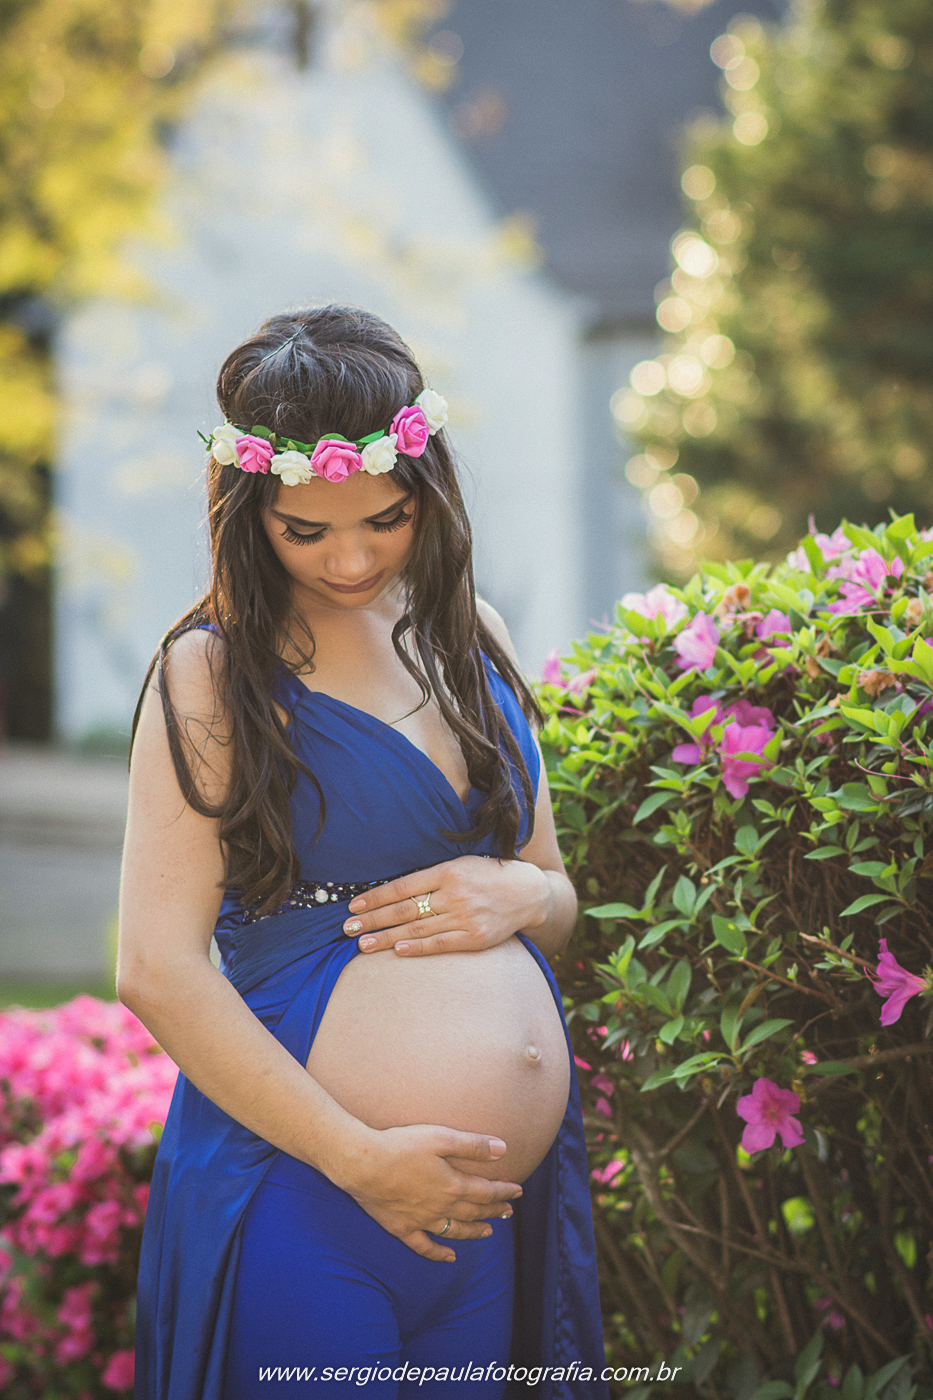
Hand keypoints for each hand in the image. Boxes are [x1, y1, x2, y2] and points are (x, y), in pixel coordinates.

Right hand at [338, 1124, 522, 1261]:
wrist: (362, 1164)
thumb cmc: (401, 1146)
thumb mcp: (441, 1138)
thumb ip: (473, 1145)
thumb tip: (504, 1149)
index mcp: (453, 1185)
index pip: (486, 1191)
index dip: (504, 1192)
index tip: (518, 1191)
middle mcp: (441, 1207)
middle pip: (474, 1211)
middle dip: (494, 1210)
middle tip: (508, 1212)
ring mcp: (421, 1220)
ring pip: (455, 1231)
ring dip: (474, 1232)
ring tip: (489, 1232)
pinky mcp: (401, 1228)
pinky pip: (424, 1246)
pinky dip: (439, 1254)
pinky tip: (449, 1258)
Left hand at [342, 855, 548, 956]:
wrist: (528, 892)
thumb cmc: (486, 875)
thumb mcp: (459, 865)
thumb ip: (430, 876)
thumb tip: (392, 890)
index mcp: (447, 871)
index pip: (402, 886)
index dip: (376, 897)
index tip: (354, 905)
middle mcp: (454, 894)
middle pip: (404, 909)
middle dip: (373, 919)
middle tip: (347, 928)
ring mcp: (465, 917)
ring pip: (417, 929)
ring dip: (387, 938)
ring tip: (363, 944)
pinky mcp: (476, 938)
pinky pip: (441, 944)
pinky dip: (418, 949)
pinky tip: (398, 951)